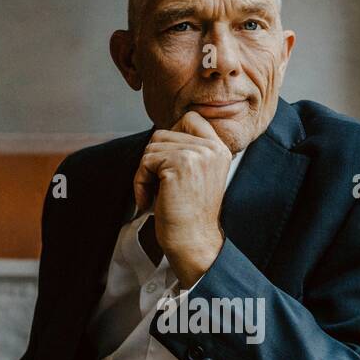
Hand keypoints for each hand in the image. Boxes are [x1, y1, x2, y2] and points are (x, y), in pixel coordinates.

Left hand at [134, 112, 230, 285]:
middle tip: (157, 185)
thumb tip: (158, 133)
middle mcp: (212, 148)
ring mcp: (196, 154)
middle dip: (153, 159)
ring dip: (145, 171)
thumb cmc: (189, 214)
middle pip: (163, 133)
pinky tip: (148, 200)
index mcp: (220, 149)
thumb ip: (187, 150)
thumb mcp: (197, 174)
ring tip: (154, 194)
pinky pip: (145, 161)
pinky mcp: (178, 164)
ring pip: (152, 146)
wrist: (193, 241)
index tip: (167, 166)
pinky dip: (139, 181)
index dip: (172, 136)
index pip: (191, 118)